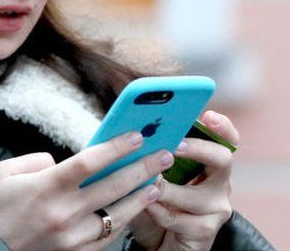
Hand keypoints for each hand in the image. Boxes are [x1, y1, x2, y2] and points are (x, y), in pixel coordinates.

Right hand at [0, 131, 172, 250]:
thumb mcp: (4, 172)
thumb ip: (36, 160)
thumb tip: (63, 161)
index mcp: (45, 188)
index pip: (89, 162)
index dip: (116, 147)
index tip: (136, 136)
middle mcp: (63, 213)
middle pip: (112, 186)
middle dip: (141, 168)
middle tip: (162, 155)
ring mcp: (73, 236)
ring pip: (118, 214)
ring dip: (141, 196)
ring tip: (156, 182)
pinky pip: (109, 235)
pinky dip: (125, 219)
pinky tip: (134, 207)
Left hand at [128, 110, 237, 250]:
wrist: (157, 239)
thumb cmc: (152, 199)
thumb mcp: (149, 172)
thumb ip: (147, 153)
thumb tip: (128, 129)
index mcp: (208, 163)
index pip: (226, 140)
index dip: (222, 127)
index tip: (208, 116)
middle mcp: (219, 183)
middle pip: (222, 159)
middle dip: (197, 149)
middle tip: (174, 146)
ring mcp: (216, 208)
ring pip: (192, 194)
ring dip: (163, 189)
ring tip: (144, 183)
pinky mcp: (206, 230)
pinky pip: (177, 217)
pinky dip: (156, 210)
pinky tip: (144, 207)